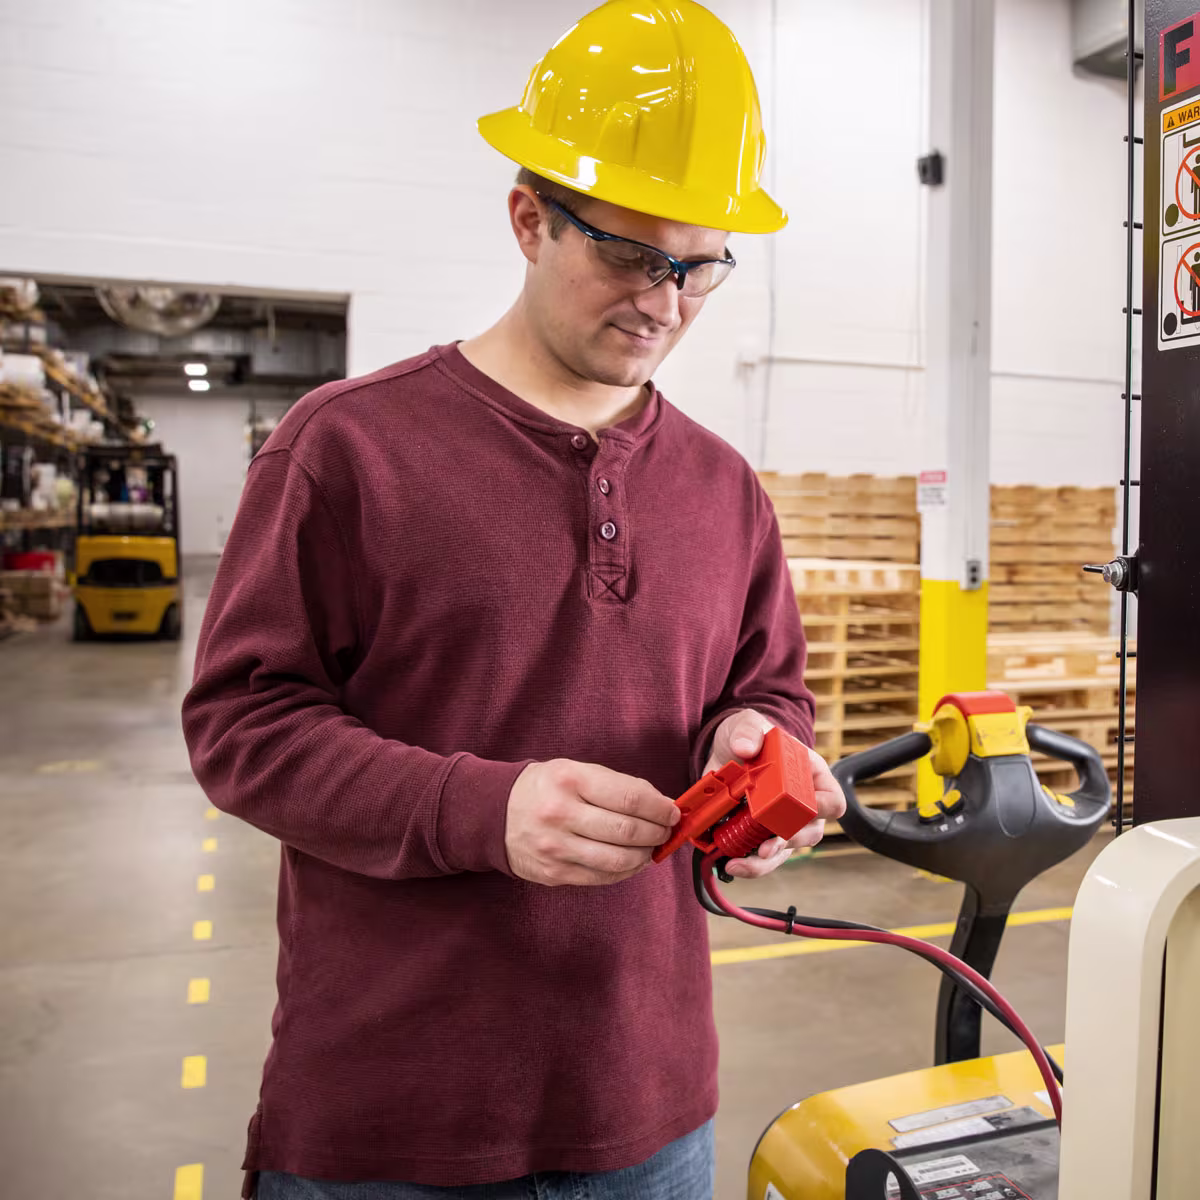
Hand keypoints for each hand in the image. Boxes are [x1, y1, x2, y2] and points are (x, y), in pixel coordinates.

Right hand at [505, 760, 681, 886]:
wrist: (496, 813)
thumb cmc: (546, 788)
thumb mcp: (576, 771)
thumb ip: (618, 787)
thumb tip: (661, 806)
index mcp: (569, 780)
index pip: (629, 799)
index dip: (659, 808)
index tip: (672, 811)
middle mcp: (560, 813)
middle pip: (627, 831)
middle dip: (657, 832)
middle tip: (666, 830)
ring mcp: (556, 847)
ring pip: (618, 860)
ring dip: (645, 856)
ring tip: (650, 847)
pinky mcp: (554, 873)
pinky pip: (602, 877)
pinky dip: (625, 871)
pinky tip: (631, 861)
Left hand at [702, 709, 846, 878]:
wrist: (725, 749)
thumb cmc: (749, 735)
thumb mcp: (748, 725)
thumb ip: (749, 731)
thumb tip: (745, 748)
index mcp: (811, 775)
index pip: (832, 799)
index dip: (823, 808)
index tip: (803, 811)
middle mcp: (802, 804)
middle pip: (810, 832)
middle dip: (788, 842)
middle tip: (767, 846)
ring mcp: (782, 822)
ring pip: (785, 851)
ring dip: (764, 862)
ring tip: (740, 864)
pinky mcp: (760, 833)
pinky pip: (762, 857)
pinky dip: (747, 863)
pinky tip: (729, 863)